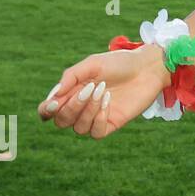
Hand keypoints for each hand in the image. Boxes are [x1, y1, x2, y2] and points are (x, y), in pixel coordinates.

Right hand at [38, 45, 170, 138]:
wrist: (148, 67)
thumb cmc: (119, 63)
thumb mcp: (93, 63)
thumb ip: (71, 76)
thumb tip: (54, 95)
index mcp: (71, 92)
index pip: (48, 110)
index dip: (46, 111)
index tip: (55, 102)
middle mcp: (81, 107)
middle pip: (61, 121)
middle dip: (72, 107)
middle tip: (90, 88)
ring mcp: (96, 117)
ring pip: (78, 128)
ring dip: (88, 110)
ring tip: (103, 91)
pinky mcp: (112, 123)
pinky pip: (96, 132)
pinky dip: (99, 119)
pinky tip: (109, 103)